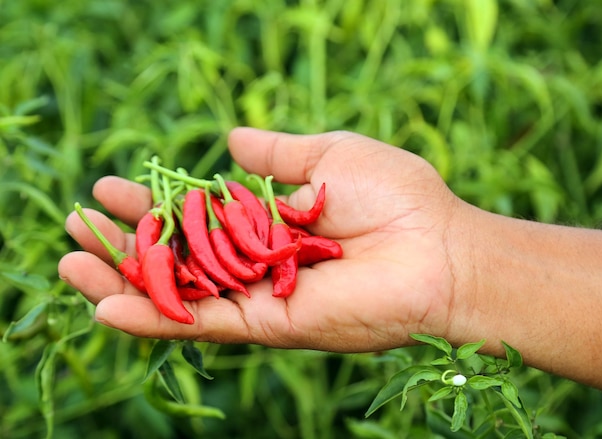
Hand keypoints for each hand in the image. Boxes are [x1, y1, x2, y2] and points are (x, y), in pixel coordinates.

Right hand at [59, 128, 466, 350]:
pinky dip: (153, 320)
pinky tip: (105, 308)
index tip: (110, 185)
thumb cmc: (396, 197)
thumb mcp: (328, 155)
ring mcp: (259, 295)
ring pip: (178, 294)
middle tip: (77, 221)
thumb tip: (231, 138)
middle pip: (176, 255)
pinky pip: (201, 324)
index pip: (193, 213)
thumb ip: (276, 153)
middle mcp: (256, 261)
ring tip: (70, 261)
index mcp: (266, 220)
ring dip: (122, 281)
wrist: (439, 251)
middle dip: (125, 241)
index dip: (151, 201)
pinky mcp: (266, 325)